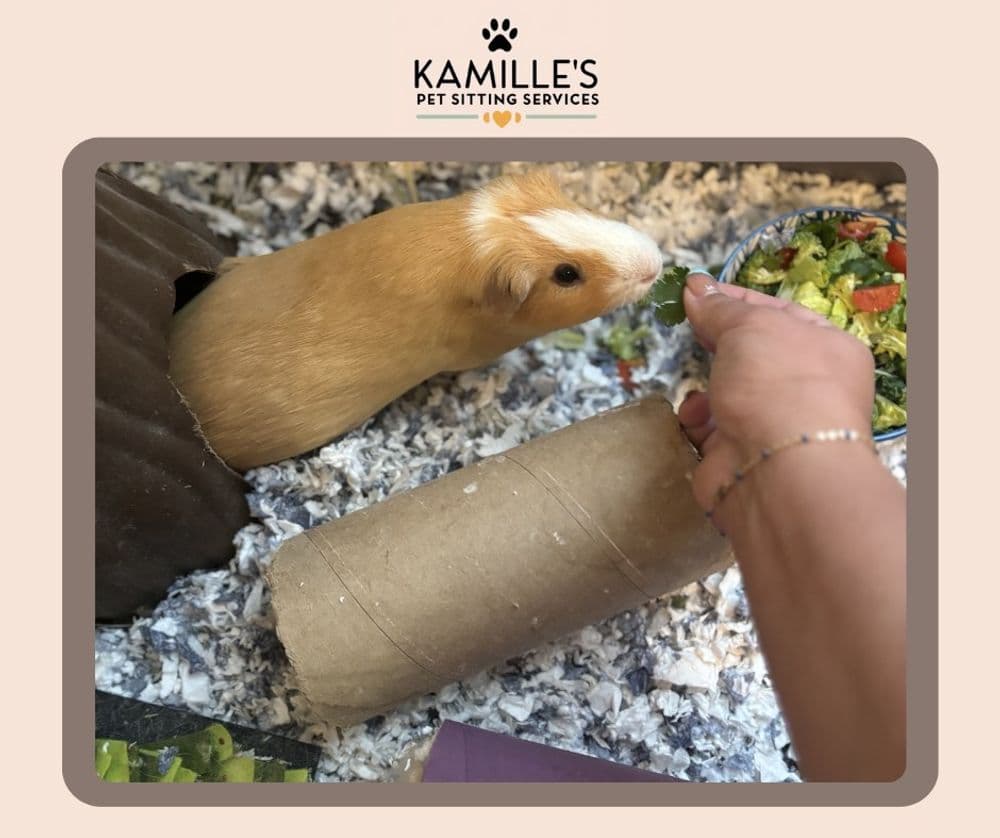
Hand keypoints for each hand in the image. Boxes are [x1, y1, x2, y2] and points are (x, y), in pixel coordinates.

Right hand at [678, 272, 874, 523]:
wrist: (777, 472)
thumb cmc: (778, 383)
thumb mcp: (749, 327)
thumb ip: (720, 308)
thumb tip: (694, 287)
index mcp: (827, 349)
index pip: (779, 314)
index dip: (737, 300)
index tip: (695, 291)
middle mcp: (806, 388)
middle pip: (752, 356)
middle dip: (718, 346)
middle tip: (688, 331)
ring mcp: (774, 425)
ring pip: (728, 394)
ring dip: (705, 388)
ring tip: (698, 388)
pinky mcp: (741, 455)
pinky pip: (711, 429)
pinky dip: (697, 422)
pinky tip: (694, 420)